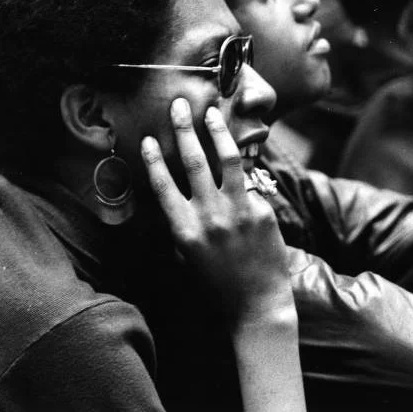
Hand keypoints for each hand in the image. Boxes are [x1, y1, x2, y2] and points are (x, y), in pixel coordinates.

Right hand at [140, 97, 293, 328]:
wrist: (256, 306)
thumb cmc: (217, 285)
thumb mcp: (188, 257)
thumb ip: (183, 224)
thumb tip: (178, 194)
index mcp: (184, 230)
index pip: (164, 185)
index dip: (155, 158)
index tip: (151, 138)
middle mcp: (209, 216)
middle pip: (193, 161)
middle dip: (184, 128)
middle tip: (180, 105)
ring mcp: (238, 211)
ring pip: (226, 159)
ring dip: (217, 131)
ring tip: (212, 112)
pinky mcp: (261, 211)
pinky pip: (250, 180)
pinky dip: (244, 165)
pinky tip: (241, 149)